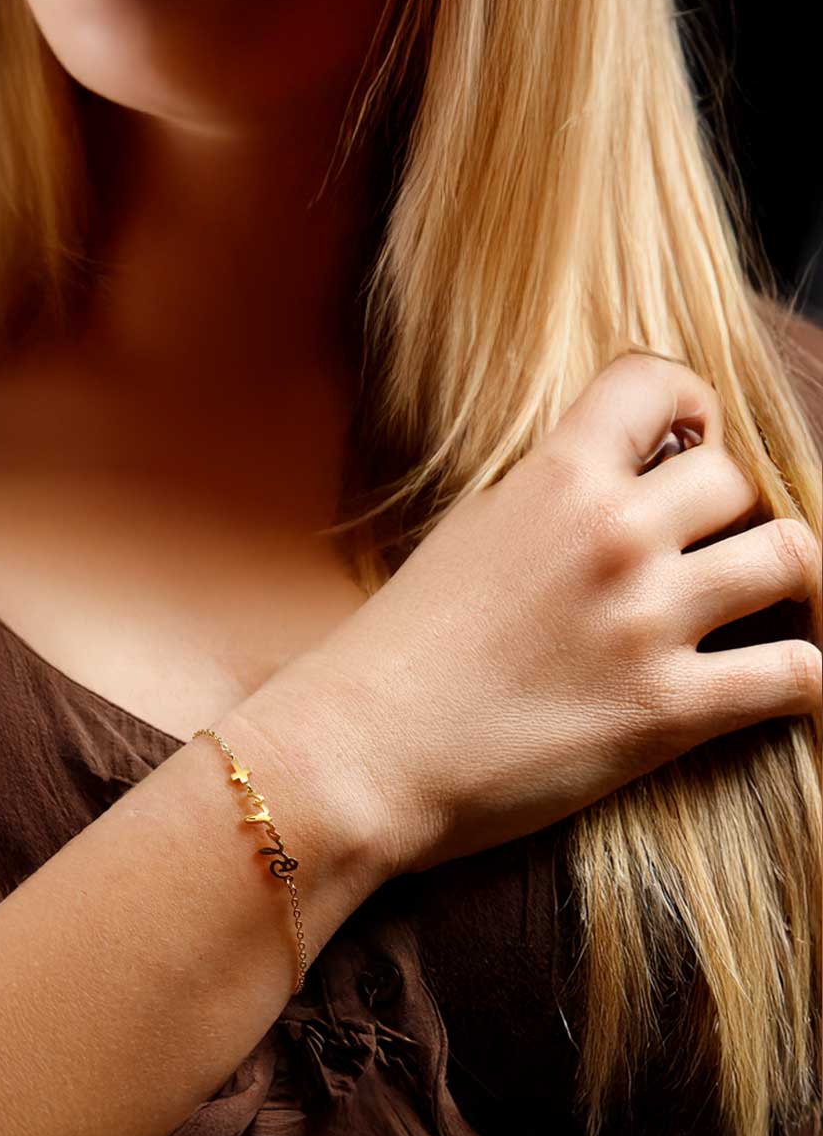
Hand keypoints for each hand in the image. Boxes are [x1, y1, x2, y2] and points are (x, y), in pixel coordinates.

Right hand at [291, 351, 821, 876]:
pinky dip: (804, 678)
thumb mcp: (464, 538)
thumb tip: (607, 482)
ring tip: (755, 615)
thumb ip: (545, 500)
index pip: (661, 380)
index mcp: (551, 478)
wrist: (356, 754)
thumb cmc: (393, 657)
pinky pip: (796, 673)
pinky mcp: (666, 711)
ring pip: (792, 556)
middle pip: (741, 479)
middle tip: (707, 559)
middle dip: (732, 517)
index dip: (691, 409)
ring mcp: (645, 621)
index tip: (687, 449)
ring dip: (784, 585)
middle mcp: (612, 534)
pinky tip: (775, 685)